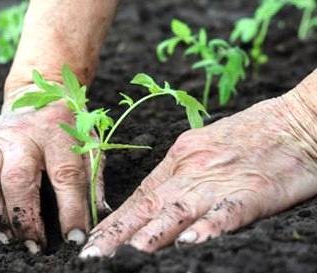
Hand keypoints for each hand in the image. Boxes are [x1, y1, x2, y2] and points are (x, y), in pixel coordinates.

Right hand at [0, 87, 105, 252]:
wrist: (42, 90)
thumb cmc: (70, 123)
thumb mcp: (91, 143)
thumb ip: (94, 178)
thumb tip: (100, 215)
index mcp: (59, 136)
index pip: (66, 177)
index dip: (71, 210)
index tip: (74, 238)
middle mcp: (25, 137)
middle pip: (19, 179)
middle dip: (24, 217)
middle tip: (32, 245)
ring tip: (2, 239)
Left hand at [79, 73, 316, 256]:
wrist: (295, 119)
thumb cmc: (248, 133)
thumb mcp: (203, 146)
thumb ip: (179, 172)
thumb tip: (154, 199)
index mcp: (180, 158)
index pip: (140, 196)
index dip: (115, 221)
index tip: (94, 239)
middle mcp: (193, 170)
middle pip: (149, 206)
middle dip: (118, 234)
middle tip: (93, 254)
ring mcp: (221, 180)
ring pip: (179, 211)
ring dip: (151, 235)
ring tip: (126, 254)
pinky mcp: (253, 191)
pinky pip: (226, 212)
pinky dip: (207, 228)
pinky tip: (189, 243)